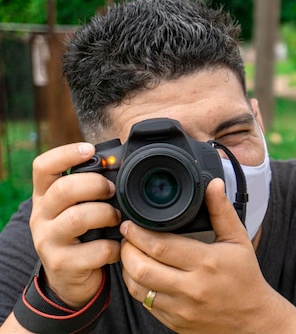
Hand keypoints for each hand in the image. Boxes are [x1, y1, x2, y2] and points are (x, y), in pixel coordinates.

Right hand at [29, 143, 121, 307]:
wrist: (70, 279)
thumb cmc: (82, 235)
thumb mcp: (79, 208)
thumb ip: (91, 189)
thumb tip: (122, 163)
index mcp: (46, 196)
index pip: (43, 166)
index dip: (66, 153)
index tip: (89, 150)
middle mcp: (41, 216)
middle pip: (64, 189)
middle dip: (96, 185)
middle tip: (113, 191)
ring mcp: (48, 241)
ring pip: (78, 218)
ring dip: (106, 215)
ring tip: (117, 219)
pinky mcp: (63, 264)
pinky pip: (96, 250)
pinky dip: (114, 247)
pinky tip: (118, 247)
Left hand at [120, 178, 295, 333]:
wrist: (252, 319)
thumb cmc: (245, 278)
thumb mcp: (238, 240)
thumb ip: (222, 211)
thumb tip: (214, 184)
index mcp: (207, 263)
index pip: (161, 246)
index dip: (138, 232)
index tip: (130, 222)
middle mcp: (191, 288)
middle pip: (142, 267)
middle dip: (127, 248)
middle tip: (126, 235)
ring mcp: (181, 308)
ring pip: (138, 287)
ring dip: (128, 268)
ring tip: (131, 252)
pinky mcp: (174, 322)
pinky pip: (145, 303)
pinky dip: (138, 286)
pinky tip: (142, 273)